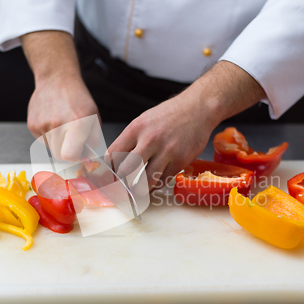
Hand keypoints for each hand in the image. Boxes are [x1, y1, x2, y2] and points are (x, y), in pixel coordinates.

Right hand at [27, 74, 99, 161]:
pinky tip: (53, 121)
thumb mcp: (94, 117)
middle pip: (59, 155)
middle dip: (67, 151)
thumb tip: (87, 158)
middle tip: (72, 138)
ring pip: (51, 148)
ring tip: (63, 125)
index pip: (69, 156)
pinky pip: (42, 140)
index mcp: (76, 124)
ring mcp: (42, 125)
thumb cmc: (78, 100)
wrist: (56, 79)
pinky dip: (49, 135)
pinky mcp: (32, 125)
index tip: (78, 151)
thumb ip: (93, 140)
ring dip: (58, 142)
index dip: (75, 157)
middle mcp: (57, 125)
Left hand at [108, 61, 265, 190]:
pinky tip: (152, 185)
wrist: (198, 108)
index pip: (113, 155)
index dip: (106, 172)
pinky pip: (163, 180)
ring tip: (134, 195)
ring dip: (139, 190)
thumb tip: (114, 162)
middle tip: (118, 193)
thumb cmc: (169, 115)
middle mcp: (150, 139)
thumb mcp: (143, 121)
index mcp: (136, 128)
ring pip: (146, 181)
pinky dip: (156, 185)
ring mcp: (167, 151)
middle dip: (120, 185)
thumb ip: (130, 140)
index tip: (105, 181)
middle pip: (127, 171)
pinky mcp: (181, 161)